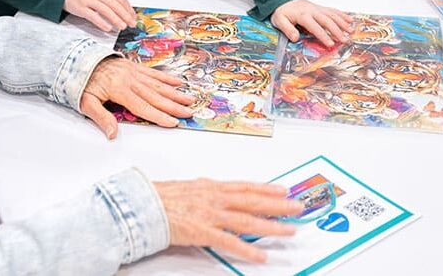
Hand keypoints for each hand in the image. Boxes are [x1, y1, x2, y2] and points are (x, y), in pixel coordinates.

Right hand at [64, 0, 135, 31]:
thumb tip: (124, 10)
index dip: (128, 8)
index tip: (133, 16)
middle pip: (115, 5)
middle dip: (125, 15)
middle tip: (131, 24)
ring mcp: (89, 0)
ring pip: (106, 11)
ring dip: (116, 20)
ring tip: (122, 27)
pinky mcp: (81, 8)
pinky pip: (94, 17)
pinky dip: (102, 23)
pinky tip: (108, 28)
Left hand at [80, 57, 194, 138]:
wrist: (78, 58)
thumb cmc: (82, 81)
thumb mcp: (86, 101)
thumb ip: (101, 118)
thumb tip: (113, 134)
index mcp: (119, 90)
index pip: (143, 107)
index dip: (159, 116)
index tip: (173, 122)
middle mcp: (130, 80)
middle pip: (156, 96)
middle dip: (174, 105)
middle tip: (190, 112)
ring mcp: (133, 72)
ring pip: (158, 84)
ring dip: (175, 92)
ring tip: (190, 99)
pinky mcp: (133, 66)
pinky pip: (153, 73)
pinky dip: (166, 78)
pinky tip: (177, 82)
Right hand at [154, 179, 303, 262]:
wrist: (143, 204)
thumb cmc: (163, 197)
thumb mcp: (191, 189)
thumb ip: (209, 193)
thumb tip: (223, 195)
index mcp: (212, 187)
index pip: (246, 187)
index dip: (267, 189)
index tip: (284, 190)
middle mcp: (215, 198)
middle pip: (253, 201)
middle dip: (278, 205)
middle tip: (298, 208)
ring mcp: (211, 214)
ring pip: (247, 221)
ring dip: (270, 226)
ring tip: (288, 230)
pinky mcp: (203, 231)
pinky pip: (230, 242)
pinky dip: (247, 250)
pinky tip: (261, 256)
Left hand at [271, 0, 352, 46]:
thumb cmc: (282, 12)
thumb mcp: (279, 21)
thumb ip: (287, 29)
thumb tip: (295, 38)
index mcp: (302, 15)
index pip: (315, 26)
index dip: (323, 35)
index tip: (331, 44)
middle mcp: (312, 11)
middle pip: (327, 20)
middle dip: (336, 30)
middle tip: (344, 40)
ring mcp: (317, 8)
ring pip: (332, 15)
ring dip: (342, 23)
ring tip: (351, 31)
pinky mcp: (320, 8)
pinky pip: (333, 10)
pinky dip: (342, 15)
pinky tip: (350, 20)